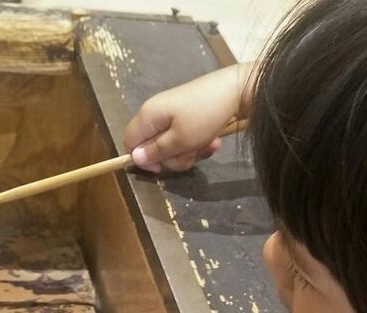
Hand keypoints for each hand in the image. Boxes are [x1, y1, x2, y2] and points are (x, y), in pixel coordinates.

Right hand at [123, 63, 253, 172]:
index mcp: (148, 116)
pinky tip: (213, 141)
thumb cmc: (204, 115)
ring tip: (206, 145)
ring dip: (189, 152)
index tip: (163, 167)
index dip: (144, 159)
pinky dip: (197, 143)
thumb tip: (134, 158)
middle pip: (152, 147)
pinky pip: (185, 137)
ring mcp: (172, 114)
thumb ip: (157, 151)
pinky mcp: (187, 115)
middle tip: (191, 154)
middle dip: (173, 157)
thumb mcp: (181, 140)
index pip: (130, 142)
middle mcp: (156, 113)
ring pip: (171, 145)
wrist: (236, 91)